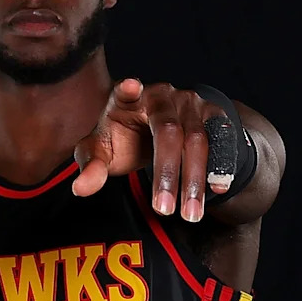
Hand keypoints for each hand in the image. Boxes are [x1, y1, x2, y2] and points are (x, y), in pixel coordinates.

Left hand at [72, 79, 233, 220]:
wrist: (160, 129)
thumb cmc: (124, 139)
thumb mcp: (103, 151)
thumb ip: (91, 167)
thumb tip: (81, 189)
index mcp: (127, 99)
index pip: (125, 92)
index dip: (128, 90)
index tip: (130, 86)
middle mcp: (161, 95)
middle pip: (168, 131)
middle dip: (167, 173)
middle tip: (163, 210)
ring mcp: (189, 102)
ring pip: (197, 140)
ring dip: (194, 180)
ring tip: (190, 214)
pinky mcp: (212, 113)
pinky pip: (221, 139)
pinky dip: (221, 164)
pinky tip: (217, 190)